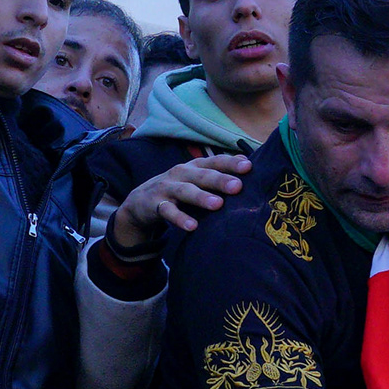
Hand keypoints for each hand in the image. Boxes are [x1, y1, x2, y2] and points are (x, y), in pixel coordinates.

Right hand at [107, 151, 248, 259]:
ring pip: (185, 191)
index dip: (230, 163)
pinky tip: (191, 226)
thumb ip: (218, 173)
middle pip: (202, 176)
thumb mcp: (196, 179)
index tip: (248, 167)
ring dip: (201, 197)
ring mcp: (167, 188)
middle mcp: (181, 174)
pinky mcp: (156, 204)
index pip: (215, 162)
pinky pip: (168, 211)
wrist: (140, 201)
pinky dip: (179, 218)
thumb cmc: (178, 189)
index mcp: (194, 167)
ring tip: (217, 205)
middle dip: (220, 180)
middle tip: (237, 187)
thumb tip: (247, 165)